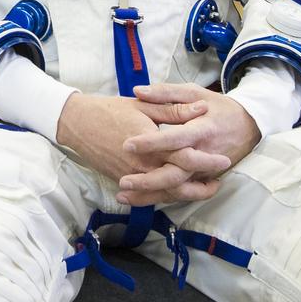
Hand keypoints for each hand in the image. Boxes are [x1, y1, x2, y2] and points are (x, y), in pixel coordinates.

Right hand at [56, 93, 229, 206]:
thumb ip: (174, 110)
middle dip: (201, 185)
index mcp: (150, 144)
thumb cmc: (109, 110)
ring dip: (187, 194)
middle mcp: (142, 165)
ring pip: (165, 193)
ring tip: (204, 190)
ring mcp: (131, 176)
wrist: (77, 124)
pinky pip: (149, 194)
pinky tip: (177, 192)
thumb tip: (202, 108)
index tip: (223, 159)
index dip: (207, 161)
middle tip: (219, 180)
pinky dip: (166, 196)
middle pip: (178, 182)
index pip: (185, 158)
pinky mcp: (123, 180)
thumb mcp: (143, 105)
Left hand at [117, 83, 261, 204]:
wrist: (248, 126)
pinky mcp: (204, 179)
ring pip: (177, 189)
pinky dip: (160, 197)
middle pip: (177, 173)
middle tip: (124, 180)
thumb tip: (137, 90)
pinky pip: (181, 192)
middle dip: (150, 180)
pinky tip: (138, 199)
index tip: (128, 144)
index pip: (176, 138)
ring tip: (123, 196)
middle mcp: (204, 154)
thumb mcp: (194, 93)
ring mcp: (205, 170)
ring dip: (150, 194)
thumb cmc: (217, 107)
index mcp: (202, 129)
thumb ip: (166, 93)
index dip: (153, 142)